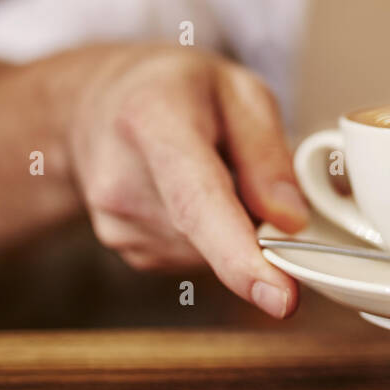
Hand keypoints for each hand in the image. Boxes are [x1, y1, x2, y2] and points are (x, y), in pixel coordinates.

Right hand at [67, 46, 306, 318]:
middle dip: (254, 222)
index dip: (240, 256)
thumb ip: (268, 153)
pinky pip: (196, 258)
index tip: (281, 299)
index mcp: (153, 121)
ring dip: (231, 226)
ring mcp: (117, 222)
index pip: (198, 202)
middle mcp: (122, 180)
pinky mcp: (126, 249)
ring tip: (206, 169)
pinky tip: (189, 194)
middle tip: (246, 167)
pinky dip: (211, 235)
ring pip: (210, 252)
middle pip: (212, 234)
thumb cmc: (176, 90)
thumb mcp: (239, 90)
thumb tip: (291, 222)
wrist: (98, 103)